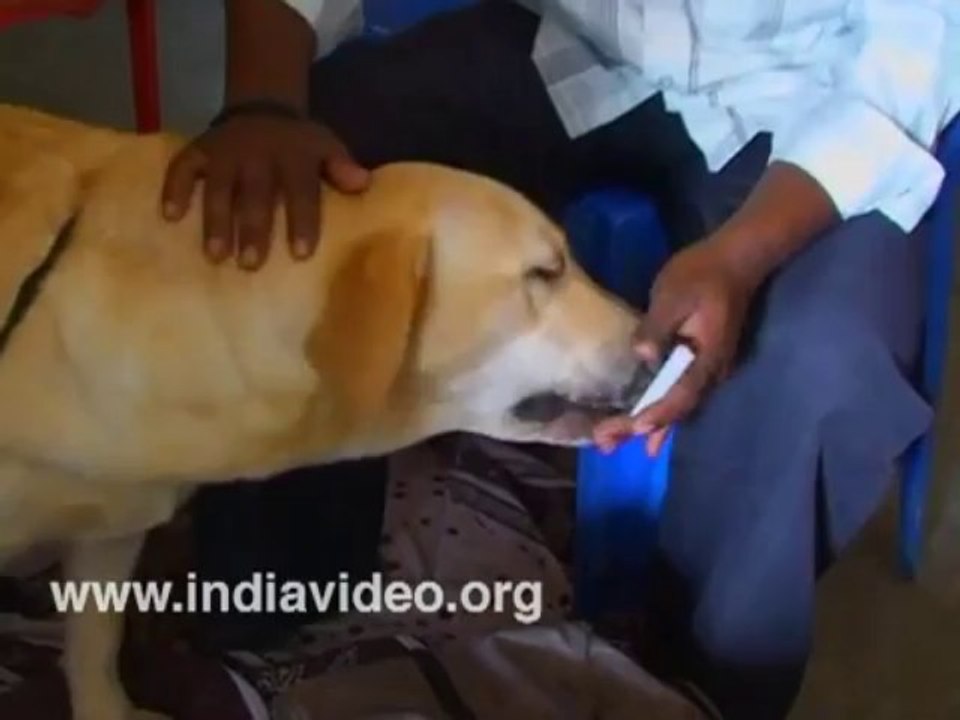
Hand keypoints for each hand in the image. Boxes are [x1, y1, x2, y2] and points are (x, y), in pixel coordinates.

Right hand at [161, 115, 369, 269]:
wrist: (263, 108)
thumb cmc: (300, 145)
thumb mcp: (326, 147)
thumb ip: (341, 167)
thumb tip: (362, 184)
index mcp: (294, 156)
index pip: (301, 190)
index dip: (302, 221)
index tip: (300, 254)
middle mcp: (258, 154)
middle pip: (256, 195)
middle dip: (254, 229)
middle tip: (251, 264)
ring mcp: (225, 153)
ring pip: (219, 188)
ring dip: (216, 221)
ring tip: (216, 256)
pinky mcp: (198, 151)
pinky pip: (182, 168)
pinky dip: (174, 189)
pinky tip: (170, 217)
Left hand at [594, 238, 761, 454]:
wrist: (736, 260)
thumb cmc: (702, 274)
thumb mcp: (673, 294)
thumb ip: (658, 326)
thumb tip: (642, 355)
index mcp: (706, 357)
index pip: (680, 394)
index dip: (657, 413)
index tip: (633, 428)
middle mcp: (711, 373)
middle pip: (676, 410)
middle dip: (639, 429)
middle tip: (604, 444)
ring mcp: (708, 371)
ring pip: (677, 408)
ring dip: (646, 427)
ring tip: (611, 445)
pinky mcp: (701, 365)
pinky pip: (679, 398)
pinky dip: (660, 416)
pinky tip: (644, 432)